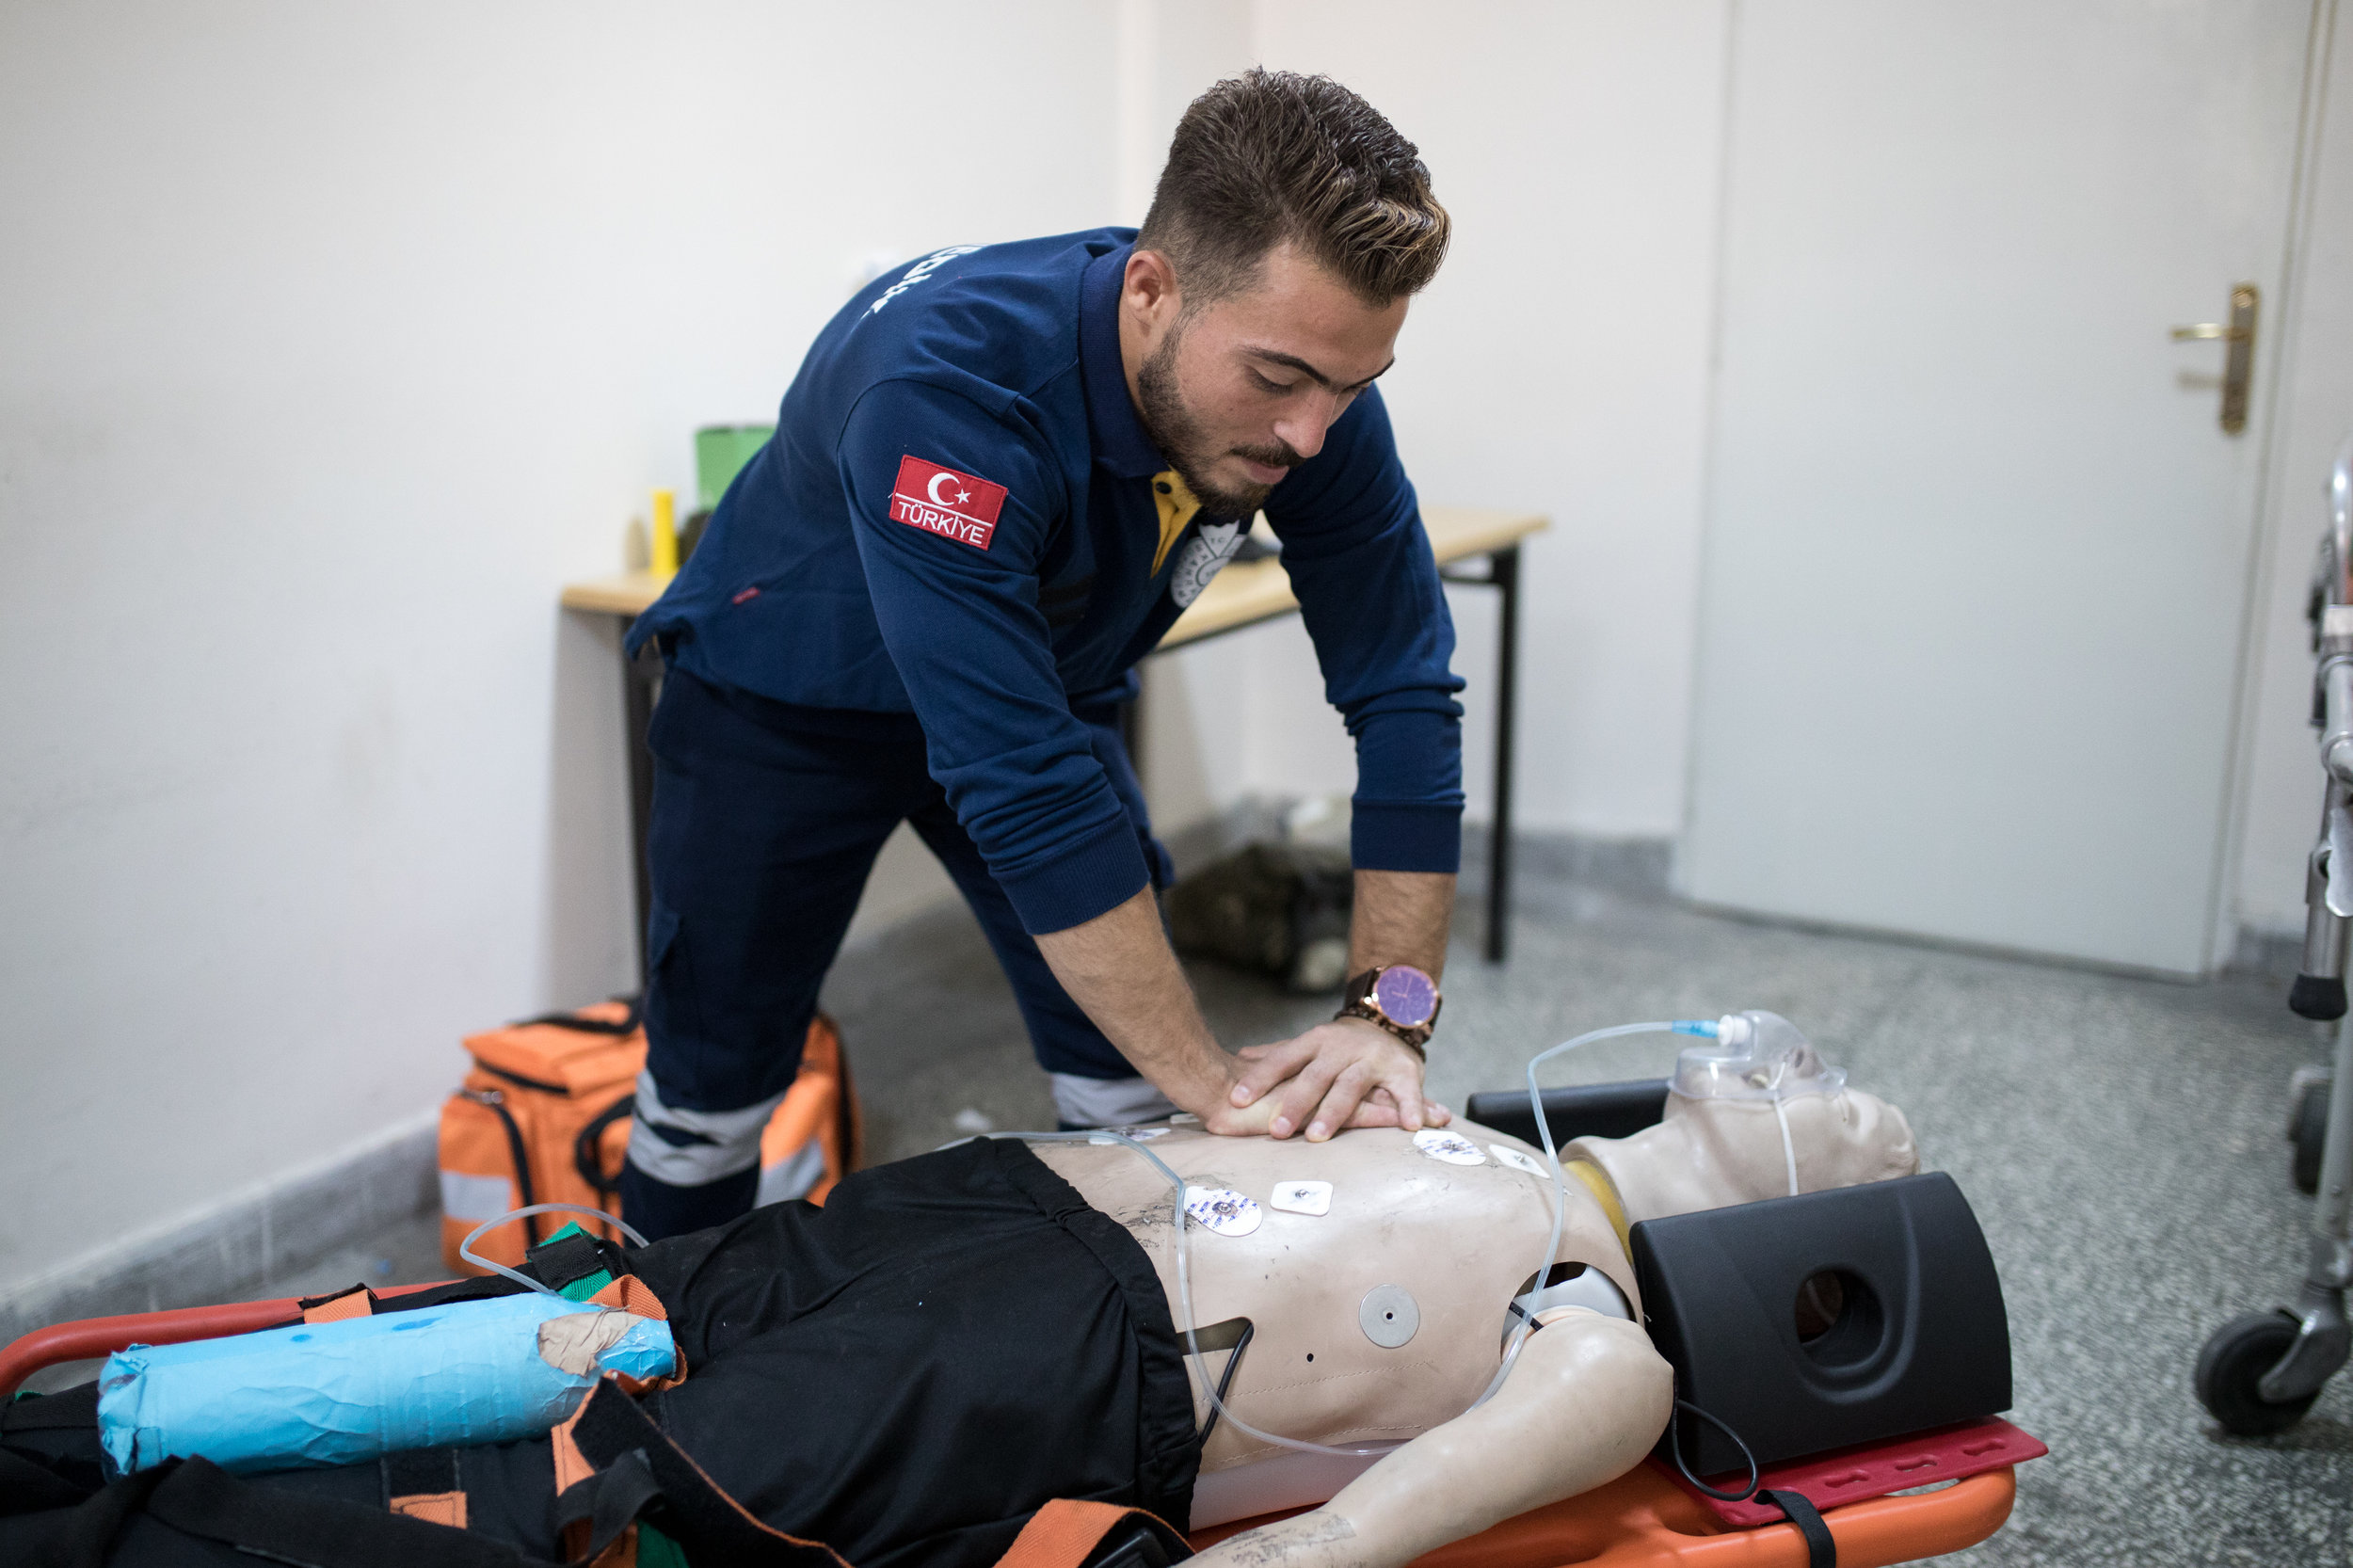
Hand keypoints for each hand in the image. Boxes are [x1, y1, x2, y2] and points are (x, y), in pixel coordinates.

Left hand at [1222, 1016, 1452, 1140]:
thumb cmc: (1340, 1045)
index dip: (1260, 1079)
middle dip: (1295, 1103)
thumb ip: (1278, 1055)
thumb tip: (1237, 1058)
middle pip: (1315, 1076)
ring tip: (1316, 1136)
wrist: (1391, 1018)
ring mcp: (1373, 1058)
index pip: (1283, 1059)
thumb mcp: (1310, 1044)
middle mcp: (1342, 1048)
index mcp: (1315, 1041)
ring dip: (1333, 1112)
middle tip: (1276, 1130)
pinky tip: (1407, 1127)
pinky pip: (1406, 1091)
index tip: (1236, 1100)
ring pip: (1351, 1086)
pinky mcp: (1403, 1071)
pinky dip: (1410, 1108)